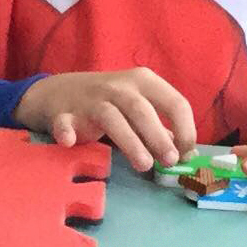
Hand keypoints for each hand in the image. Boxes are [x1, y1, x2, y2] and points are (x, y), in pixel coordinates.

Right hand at [14, 68, 197, 171]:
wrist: (60, 92)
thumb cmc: (109, 102)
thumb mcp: (139, 107)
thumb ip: (159, 127)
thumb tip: (186, 152)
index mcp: (144, 82)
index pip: (174, 102)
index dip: (185, 129)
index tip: (187, 153)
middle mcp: (119, 87)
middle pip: (141, 109)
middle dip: (158, 135)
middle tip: (170, 161)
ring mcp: (91, 99)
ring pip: (111, 117)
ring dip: (129, 140)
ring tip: (144, 165)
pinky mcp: (65, 113)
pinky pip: (65, 122)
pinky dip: (66, 131)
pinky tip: (69, 142)